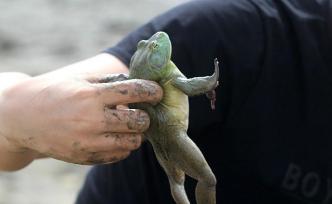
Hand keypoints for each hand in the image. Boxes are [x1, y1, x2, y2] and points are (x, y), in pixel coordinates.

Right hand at [0, 73, 161, 164]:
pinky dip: (123, 146)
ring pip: (132, 143)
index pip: (134, 92)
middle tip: (143, 112)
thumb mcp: (81, 80)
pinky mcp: (84, 158)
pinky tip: (116, 137)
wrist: (24, 118)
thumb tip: (138, 84)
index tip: (157, 92)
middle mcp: (91, 121)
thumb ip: (110, 82)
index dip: (151, 91)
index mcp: (91, 96)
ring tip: (131, 126)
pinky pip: (117, 156)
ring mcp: (88, 142)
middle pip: (139, 122)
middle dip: (146, 116)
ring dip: (137, 134)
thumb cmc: (56, 93)